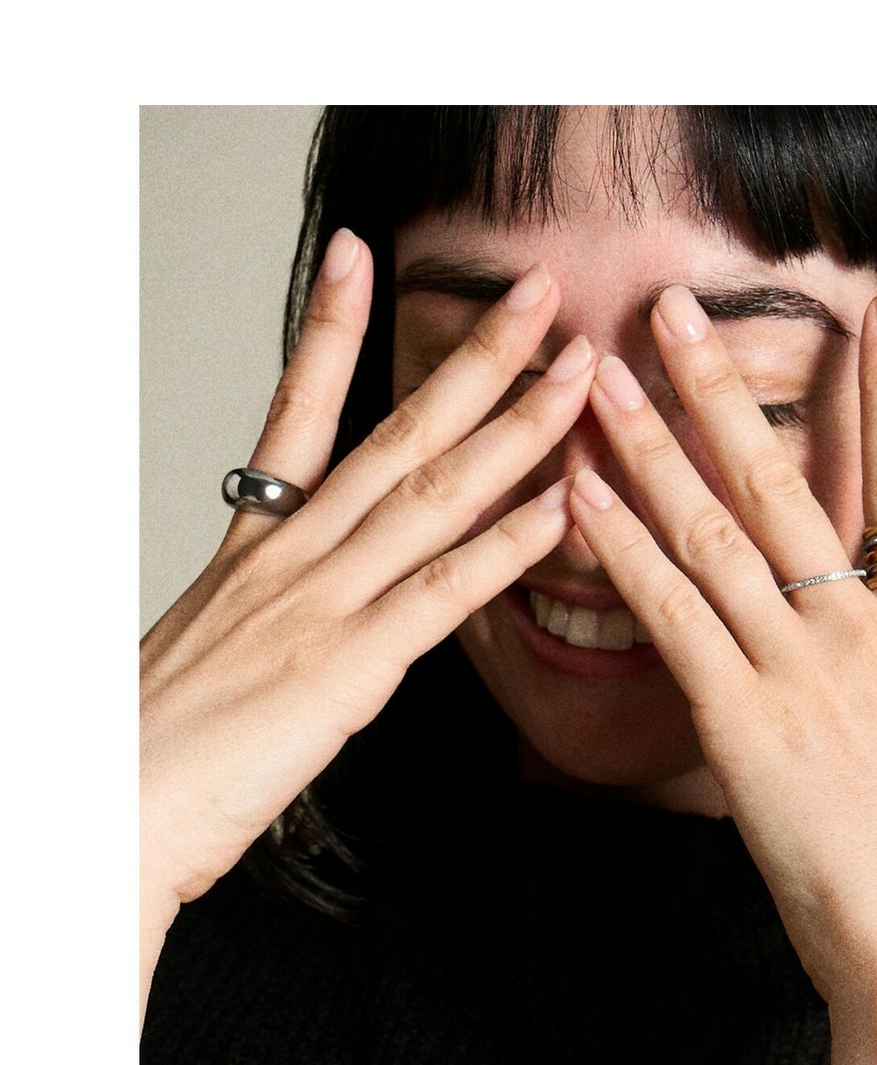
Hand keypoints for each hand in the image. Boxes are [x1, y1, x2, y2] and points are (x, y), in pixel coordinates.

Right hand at [140, 233, 596, 939]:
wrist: (113, 809)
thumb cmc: (160, 747)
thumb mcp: (214, 648)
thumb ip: (268, 606)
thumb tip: (302, 596)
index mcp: (254, 547)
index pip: (295, 411)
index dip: (328, 329)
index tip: (357, 254)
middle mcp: (290, 557)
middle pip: (394, 434)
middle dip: (473, 358)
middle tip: (534, 293)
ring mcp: (320, 604)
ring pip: (430, 493)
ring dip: (515, 428)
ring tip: (575, 374)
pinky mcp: (347, 668)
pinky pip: (442, 593)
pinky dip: (507, 546)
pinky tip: (561, 507)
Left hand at [567, 280, 876, 1010]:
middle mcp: (863, 634)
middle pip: (786, 483)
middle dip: (724, 388)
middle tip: (675, 308)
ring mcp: (800, 672)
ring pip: (714, 533)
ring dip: (652, 447)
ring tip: (604, 373)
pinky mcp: (740, 724)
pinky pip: (672, 615)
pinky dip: (621, 549)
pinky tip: (579, 491)